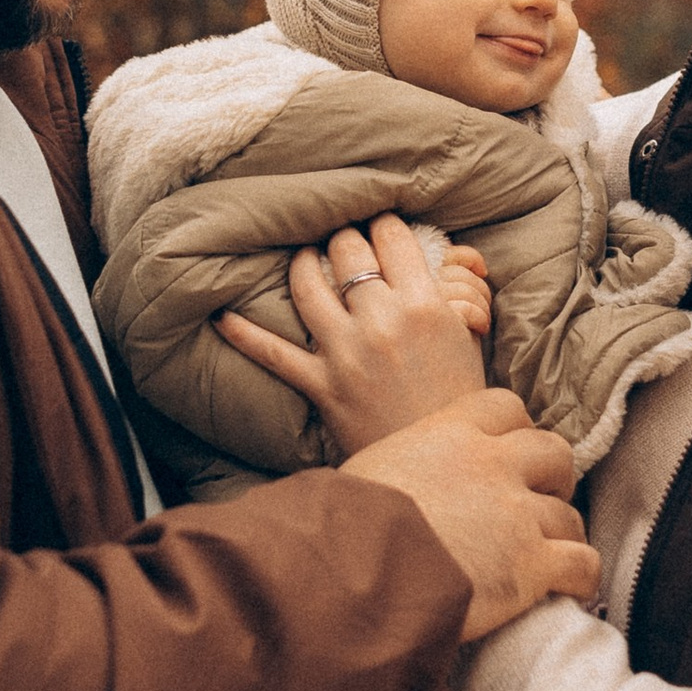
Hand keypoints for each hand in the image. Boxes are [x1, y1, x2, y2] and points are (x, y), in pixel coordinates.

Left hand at [218, 215, 485, 456]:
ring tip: (306, 258)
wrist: (445, 467)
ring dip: (303, 262)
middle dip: (344, 237)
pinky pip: (272, 352)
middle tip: (344, 240)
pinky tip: (222, 316)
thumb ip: (460, 291)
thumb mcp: (470, 338)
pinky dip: (242, 332)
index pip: (392, 235)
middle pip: (347, 249)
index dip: (383, 223)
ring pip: (307, 284)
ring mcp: (346, 352)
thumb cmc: (459, 399)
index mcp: (425, 304)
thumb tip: (453, 257)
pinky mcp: (321, 385)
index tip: (379, 226)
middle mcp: (382, 320)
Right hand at [342, 391, 599, 640]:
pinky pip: (581, 563)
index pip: (505, 408)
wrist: (352, 572)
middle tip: (540, 500)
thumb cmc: (343, 527)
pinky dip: (581, 577)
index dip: (516, 430)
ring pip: (568, 515)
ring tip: (553, 553)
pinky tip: (570, 588)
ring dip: (564, 534)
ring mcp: (517, 513)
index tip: (512, 451)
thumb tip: (395, 482)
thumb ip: (406, 464)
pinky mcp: (532, 564)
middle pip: (552, 453)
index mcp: (450, 432)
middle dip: (553, 477)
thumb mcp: (371, 469)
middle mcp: (493, 463)